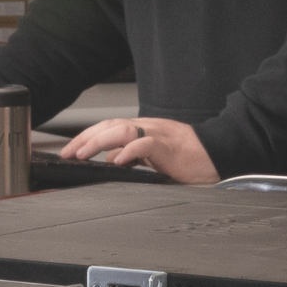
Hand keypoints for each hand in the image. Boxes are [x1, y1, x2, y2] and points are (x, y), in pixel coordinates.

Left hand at [56, 116, 218, 183]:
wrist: (218, 153)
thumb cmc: (190, 157)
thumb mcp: (154, 156)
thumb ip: (134, 156)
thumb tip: (112, 160)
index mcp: (143, 130)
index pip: (108, 128)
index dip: (86, 137)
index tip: (69, 151)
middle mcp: (147, 128)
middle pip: (109, 126)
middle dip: (85, 138)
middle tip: (67, 153)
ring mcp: (157, 135)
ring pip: (122, 131)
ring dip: (98, 142)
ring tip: (83, 154)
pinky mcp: (168, 147)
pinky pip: (145, 144)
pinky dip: (129, 151)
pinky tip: (118, 160)